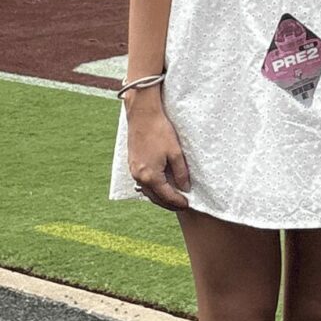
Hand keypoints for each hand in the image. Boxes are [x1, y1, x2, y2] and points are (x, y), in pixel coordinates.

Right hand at [126, 97, 191, 211]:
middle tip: (182, 205)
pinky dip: (152, 188)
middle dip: (169, 203)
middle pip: (155, 198)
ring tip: (173, 197)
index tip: (188, 204)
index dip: (178, 202)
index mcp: (150, 176)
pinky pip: (143, 182)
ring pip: (148, 191)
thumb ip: (181, 173)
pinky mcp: (132, 164)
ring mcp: (133, 171)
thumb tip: (185, 188)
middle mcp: (139, 176)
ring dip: (160, 197)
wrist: (142, 115)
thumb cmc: (159, 131)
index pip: (167, 196)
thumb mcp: (175, 153)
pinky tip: (161, 185)